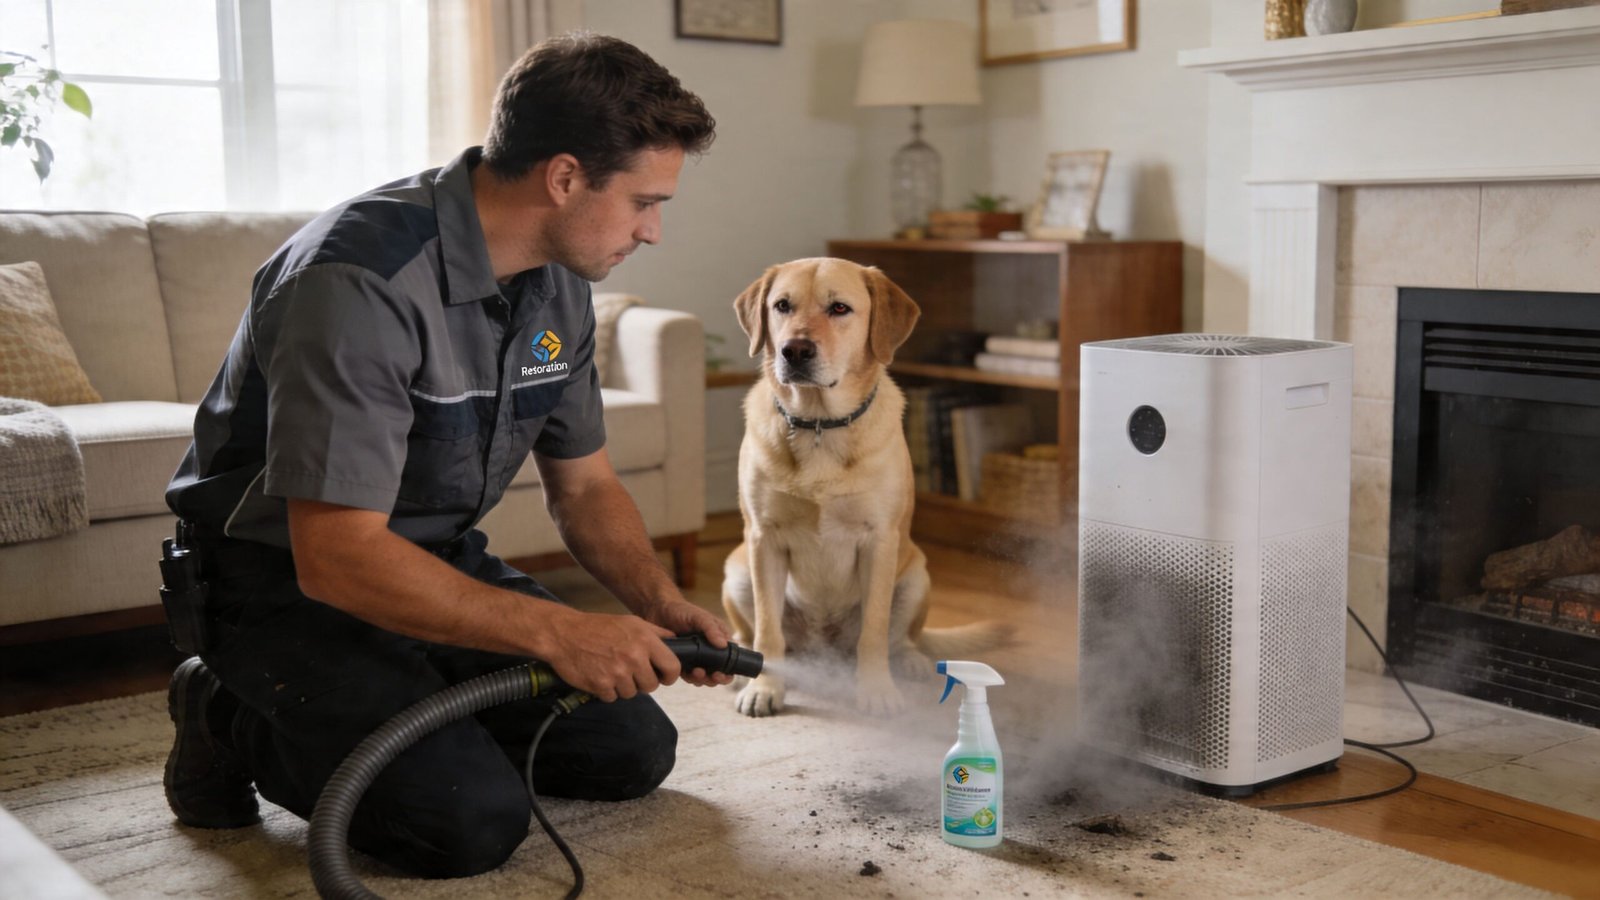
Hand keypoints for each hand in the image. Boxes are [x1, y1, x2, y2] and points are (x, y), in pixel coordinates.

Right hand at [540, 610, 678, 702]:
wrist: (564, 633)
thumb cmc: (598, 627)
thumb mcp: (631, 622)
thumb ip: (656, 633)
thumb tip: (675, 642)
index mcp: (645, 640)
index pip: (672, 667)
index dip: (669, 676)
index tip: (663, 677)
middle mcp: (634, 657)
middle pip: (651, 685)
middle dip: (642, 682)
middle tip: (630, 672)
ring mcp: (617, 673)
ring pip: (632, 693)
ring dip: (623, 686)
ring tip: (611, 670)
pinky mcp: (601, 685)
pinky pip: (612, 697)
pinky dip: (606, 690)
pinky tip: (599, 675)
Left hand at [640, 597, 736, 688]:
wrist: (658, 610)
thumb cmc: (682, 610)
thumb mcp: (699, 617)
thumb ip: (711, 629)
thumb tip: (723, 644)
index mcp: (718, 640)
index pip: (729, 660)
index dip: (728, 672)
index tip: (721, 674)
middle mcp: (709, 651)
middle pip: (717, 673)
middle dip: (714, 678)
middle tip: (709, 675)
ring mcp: (695, 658)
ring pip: (703, 677)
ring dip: (701, 679)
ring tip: (696, 672)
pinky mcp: (682, 662)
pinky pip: (688, 676)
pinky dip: (689, 677)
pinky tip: (686, 673)